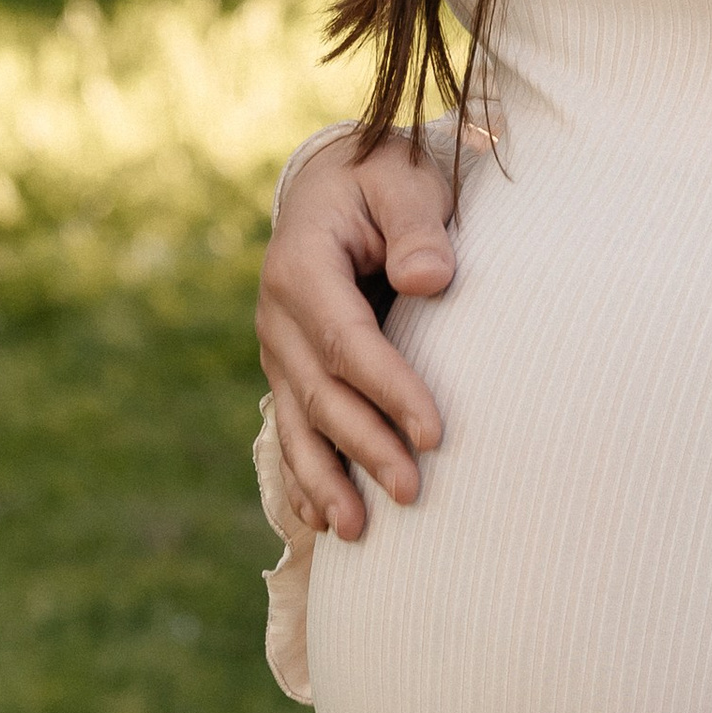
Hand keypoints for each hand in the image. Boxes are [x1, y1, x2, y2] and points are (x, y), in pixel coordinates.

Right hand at [258, 130, 457, 540]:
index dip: (388, 389)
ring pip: (297, 422)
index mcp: (302, 264)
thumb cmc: (383, 182)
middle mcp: (277, 313)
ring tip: (354, 530)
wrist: (338, 184)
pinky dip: (302, 476)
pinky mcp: (288, 370)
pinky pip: (289, 429)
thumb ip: (418, 226)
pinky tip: (319, 521)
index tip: (435, 433)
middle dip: (365, 446)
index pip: (346, 339)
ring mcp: (277, 347)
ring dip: (325, 478)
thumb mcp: (404, 183)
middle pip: (320, 392)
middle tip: (413, 490)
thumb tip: (428, 280)